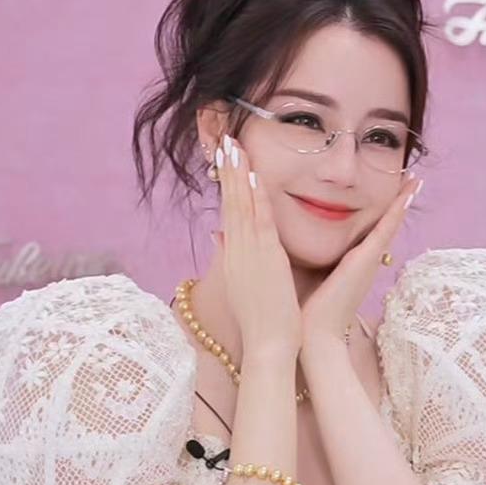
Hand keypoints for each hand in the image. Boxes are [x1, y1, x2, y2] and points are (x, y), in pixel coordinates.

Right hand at [213, 133, 302, 357]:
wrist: (268, 344)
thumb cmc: (259, 319)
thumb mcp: (241, 283)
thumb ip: (230, 255)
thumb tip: (218, 234)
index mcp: (232, 255)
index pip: (227, 212)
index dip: (226, 183)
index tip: (224, 158)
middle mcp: (236, 250)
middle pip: (229, 202)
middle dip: (227, 170)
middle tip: (225, 140)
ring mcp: (249, 253)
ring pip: (240, 206)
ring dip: (237, 175)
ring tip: (233, 146)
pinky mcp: (265, 258)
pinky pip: (259, 221)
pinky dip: (255, 198)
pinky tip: (253, 176)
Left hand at [299, 174, 421, 350]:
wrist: (315, 334)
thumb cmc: (309, 310)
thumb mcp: (311, 276)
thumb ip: (309, 260)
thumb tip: (291, 245)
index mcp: (354, 263)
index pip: (370, 231)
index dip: (381, 211)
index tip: (390, 192)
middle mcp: (366, 260)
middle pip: (386, 224)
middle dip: (400, 201)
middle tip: (413, 177)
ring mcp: (369, 259)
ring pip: (389, 223)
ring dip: (403, 200)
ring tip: (415, 177)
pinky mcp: (365, 260)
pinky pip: (385, 230)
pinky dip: (397, 211)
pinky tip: (407, 194)